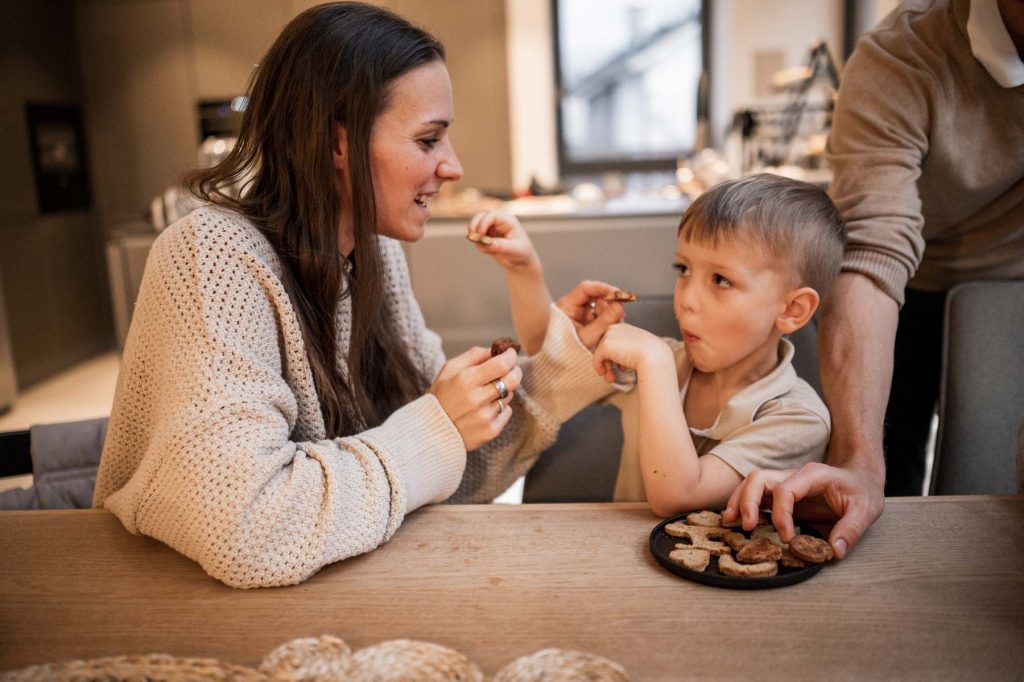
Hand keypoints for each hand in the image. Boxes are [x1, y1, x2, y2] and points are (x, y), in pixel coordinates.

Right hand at [429, 346, 521, 450]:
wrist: (430, 432)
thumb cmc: (440, 396)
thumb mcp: (449, 369)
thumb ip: (473, 355)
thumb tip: (495, 350)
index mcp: (466, 380)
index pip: (502, 364)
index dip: (511, 356)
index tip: (511, 353)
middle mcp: (477, 398)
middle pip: (512, 380)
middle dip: (515, 371)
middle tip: (511, 369)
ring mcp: (485, 416)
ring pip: (509, 395)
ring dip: (503, 391)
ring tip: (487, 394)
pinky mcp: (490, 431)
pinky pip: (507, 412)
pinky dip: (500, 408)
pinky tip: (485, 410)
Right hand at [467, 210, 539, 273]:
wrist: (521, 262)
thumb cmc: (522, 254)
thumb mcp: (514, 250)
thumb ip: (502, 246)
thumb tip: (489, 244)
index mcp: (508, 221)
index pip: (492, 215)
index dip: (484, 222)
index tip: (480, 234)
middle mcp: (499, 222)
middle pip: (481, 216)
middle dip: (474, 226)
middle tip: (472, 238)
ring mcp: (492, 228)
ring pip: (476, 226)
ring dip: (475, 237)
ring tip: (485, 250)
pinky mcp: (487, 236)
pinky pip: (476, 237)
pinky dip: (478, 244)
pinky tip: (487, 251)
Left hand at [555, 280, 626, 348]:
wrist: (561, 367)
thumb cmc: (568, 353)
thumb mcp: (587, 337)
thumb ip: (604, 322)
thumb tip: (619, 306)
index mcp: (566, 306)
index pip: (585, 289)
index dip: (602, 288)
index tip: (617, 293)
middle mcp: (574, 307)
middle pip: (596, 297)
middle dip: (610, 304)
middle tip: (620, 313)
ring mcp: (582, 315)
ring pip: (601, 307)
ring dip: (611, 314)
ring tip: (615, 325)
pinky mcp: (588, 323)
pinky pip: (602, 317)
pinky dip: (609, 322)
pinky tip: (612, 329)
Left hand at [592, 323, 670, 382]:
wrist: (655, 357)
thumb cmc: (652, 355)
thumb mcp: (639, 349)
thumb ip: (627, 350)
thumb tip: (617, 360)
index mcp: (623, 326)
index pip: (612, 342)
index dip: (615, 356)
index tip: (621, 368)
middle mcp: (615, 327)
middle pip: (605, 347)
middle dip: (608, 362)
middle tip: (612, 375)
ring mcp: (609, 335)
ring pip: (600, 353)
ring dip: (605, 367)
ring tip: (610, 378)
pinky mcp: (605, 345)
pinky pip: (596, 359)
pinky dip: (599, 368)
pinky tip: (605, 375)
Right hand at [722, 459, 885, 559]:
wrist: (860, 478)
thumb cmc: (862, 491)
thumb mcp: (866, 510)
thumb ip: (850, 529)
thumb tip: (834, 551)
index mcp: (813, 476)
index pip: (785, 490)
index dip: (781, 514)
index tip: (787, 538)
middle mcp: (794, 476)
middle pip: (759, 479)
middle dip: (748, 501)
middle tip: (748, 527)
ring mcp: (785, 483)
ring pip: (752, 483)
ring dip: (739, 501)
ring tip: (730, 521)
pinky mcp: (780, 493)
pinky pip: (756, 494)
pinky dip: (743, 505)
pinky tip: (737, 520)